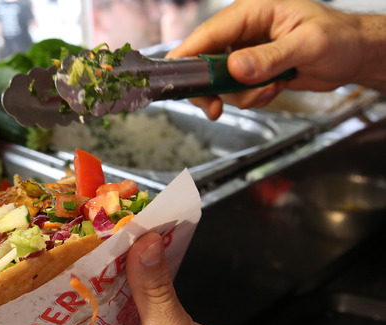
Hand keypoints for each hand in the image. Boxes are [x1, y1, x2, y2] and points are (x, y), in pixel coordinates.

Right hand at [166, 0, 385, 119]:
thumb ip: (270, 57)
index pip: (209, 32)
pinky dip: (252, 97)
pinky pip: (236, 90)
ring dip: (241, 94)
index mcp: (253, 11)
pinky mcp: (252, 70)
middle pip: (205, 59)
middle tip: (215, 107)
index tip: (175, 77)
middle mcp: (244, 31)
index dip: (188, 54)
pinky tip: (273, 89)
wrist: (355, 55)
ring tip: (270, 89)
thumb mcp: (308, 44)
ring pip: (220, 80)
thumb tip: (236, 67)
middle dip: (210, 86)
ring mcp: (247, 52)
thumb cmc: (340, 37)